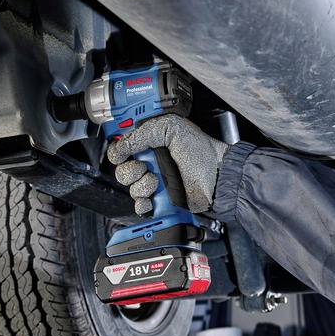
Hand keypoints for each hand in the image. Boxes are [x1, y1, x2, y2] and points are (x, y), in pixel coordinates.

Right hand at [107, 114, 229, 214]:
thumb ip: (143, 133)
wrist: (216, 177)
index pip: (123, 147)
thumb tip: (121, 146)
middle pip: (123, 169)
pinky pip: (141, 206)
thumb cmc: (201, 151)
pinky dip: (143, 204)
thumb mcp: (171, 128)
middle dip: (130, 170)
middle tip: (145, 167)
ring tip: (157, 181)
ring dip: (142, 185)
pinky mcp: (161, 200)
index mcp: (151, 143)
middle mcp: (151, 163)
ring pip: (131, 188)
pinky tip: (153, 198)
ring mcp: (155, 182)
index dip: (118, 150)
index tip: (121, 154)